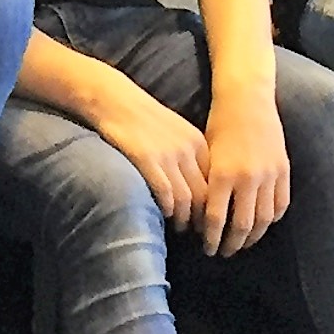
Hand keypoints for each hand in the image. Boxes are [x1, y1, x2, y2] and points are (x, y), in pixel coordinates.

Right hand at [93, 87, 210, 222]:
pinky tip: (166, 216)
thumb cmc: (146, 119)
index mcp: (198, 143)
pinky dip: (168, 209)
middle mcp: (187, 150)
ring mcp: (167, 155)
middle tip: (200, 233)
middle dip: (204, 218)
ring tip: (183, 230)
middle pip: (205, 194)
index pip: (216, 182)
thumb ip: (190, 156)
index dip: (215, 204)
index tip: (211, 219)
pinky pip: (165, 193)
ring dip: (186, 219)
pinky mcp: (147, 160)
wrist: (117, 101)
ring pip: (187, 198)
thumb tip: (200, 187)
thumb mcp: (177, 132)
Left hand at [195, 90, 291, 255]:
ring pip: (264, 220)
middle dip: (231, 244)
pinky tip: (262, 224)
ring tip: (243, 243)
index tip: (208, 249)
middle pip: (242, 226)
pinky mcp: (284, 170)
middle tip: (224, 252)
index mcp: (222, 174)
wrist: (247, 100)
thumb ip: (206, 187)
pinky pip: (281, 205)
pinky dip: (271, 219)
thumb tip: (200, 219)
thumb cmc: (218, 125)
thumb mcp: (205, 156)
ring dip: (253, 237)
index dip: (211, 240)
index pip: (216, 220)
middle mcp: (247, 178)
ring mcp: (269, 174)